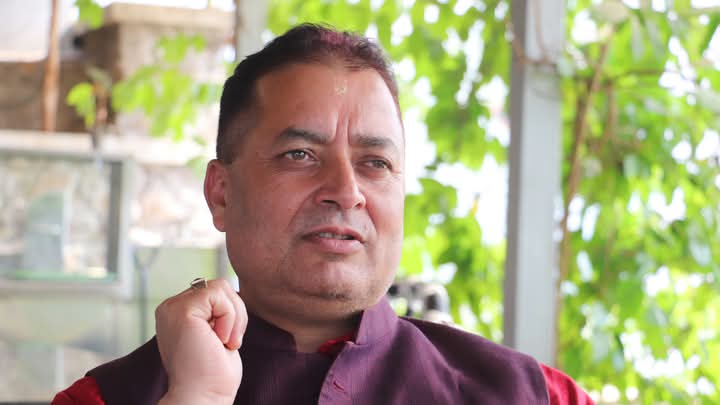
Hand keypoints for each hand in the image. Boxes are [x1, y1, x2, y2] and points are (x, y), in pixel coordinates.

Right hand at [155, 279, 246, 404]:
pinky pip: (218, 294)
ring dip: (233, 317)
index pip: (215, 291)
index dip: (230, 314)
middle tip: (227, 343)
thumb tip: (227, 286)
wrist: (203, 397)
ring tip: (222, 342)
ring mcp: (173, 308)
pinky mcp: (181, 311)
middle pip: (220, 285)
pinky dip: (229, 317)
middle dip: (235, 313)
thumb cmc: (214, 374)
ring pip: (221, 287)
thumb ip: (216, 309)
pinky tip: (218, 339)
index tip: (225, 342)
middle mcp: (170, 307)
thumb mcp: (217, 332)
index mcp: (177, 313)